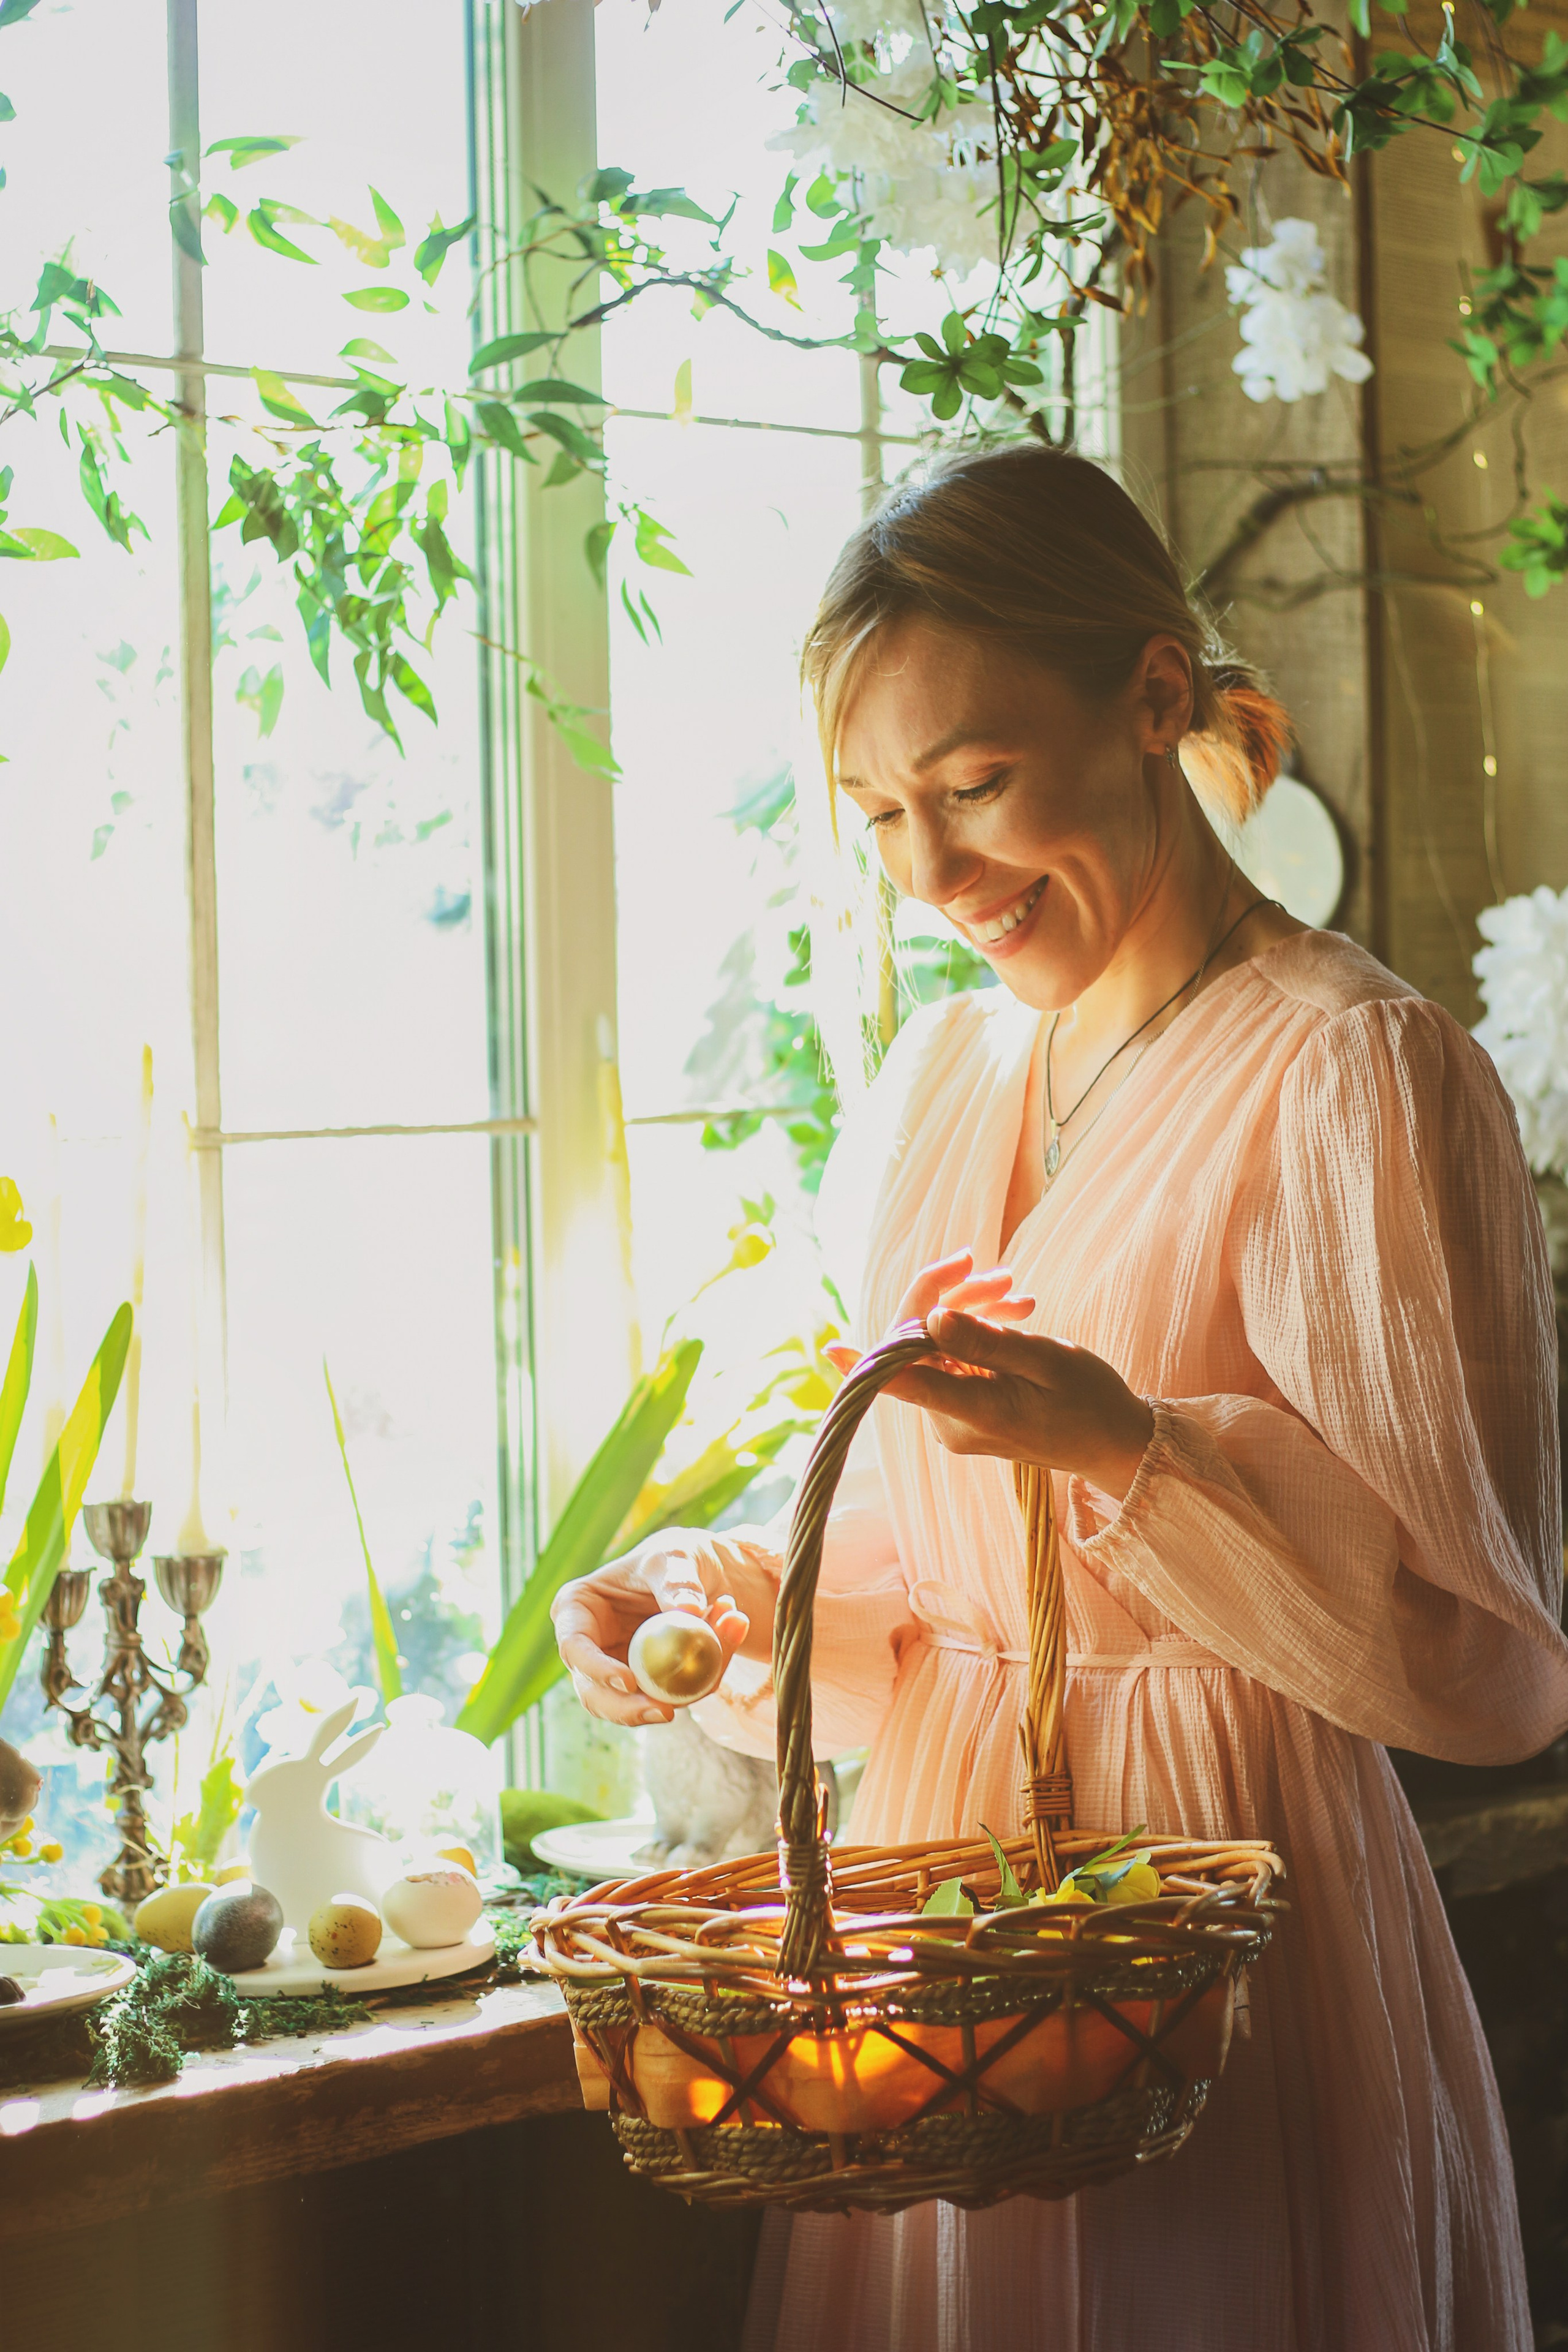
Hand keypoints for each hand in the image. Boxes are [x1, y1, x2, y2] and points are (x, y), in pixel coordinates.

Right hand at [551, 1532, 752, 1725]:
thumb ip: (678, 1580)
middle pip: (595, 1695)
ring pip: (637, 1704)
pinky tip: (733, 1631)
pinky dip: (705, 1678)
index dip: (596, 1670)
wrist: (700, 1573)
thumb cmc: (673, 1558)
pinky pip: (673, 1698)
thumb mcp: (674, 1557)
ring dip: (683, 1690)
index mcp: (577, 1610)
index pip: (575, 1647)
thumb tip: (687, 1611)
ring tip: (725, 1635)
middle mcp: (590, 1648)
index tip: (629, 1681)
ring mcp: (616, 1672)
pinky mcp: (648, 1688)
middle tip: (668, 1711)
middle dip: (630, 1710)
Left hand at [828, 1249, 1152, 1498]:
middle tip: (999, 1274)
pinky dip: (976, 1334)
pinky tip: (1013, 1316)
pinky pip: (954, 1361)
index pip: (903, 1384)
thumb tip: (932, 1319)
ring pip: (938, 1348)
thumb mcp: (1045, 1361)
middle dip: (950, 1300)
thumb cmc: (1090, 1403)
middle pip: (921, 1348)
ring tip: (1019, 1296)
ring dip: (970, 1312)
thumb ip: (986, 1341)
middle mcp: (950, 1421)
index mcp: (971, 1411)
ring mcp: (954, 1419)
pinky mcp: (964, 1412)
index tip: (831, 1347)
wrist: (1114, 1443)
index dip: (865, 1363)